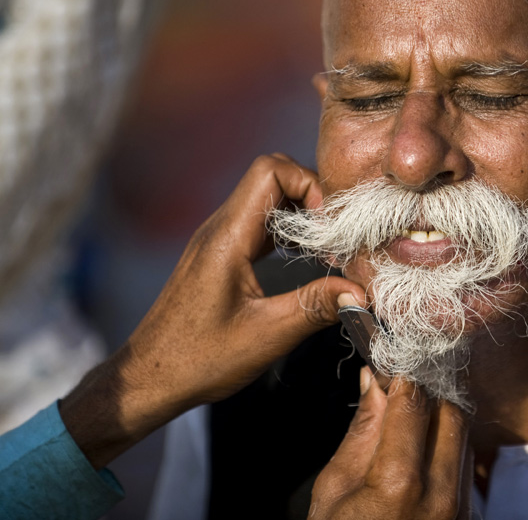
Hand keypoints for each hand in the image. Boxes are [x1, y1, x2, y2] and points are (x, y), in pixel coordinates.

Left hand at [61, 154, 365, 468]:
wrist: (148, 377)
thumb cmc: (198, 359)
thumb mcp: (266, 336)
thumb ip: (314, 307)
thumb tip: (359, 293)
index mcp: (228, 238)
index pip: (271, 171)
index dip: (310, 185)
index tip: (331, 225)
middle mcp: (221, 228)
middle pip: (273, 176)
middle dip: (313, 196)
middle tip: (336, 235)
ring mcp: (219, 239)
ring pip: (267, 198)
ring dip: (302, 214)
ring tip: (327, 250)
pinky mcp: (221, 254)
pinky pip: (260, 222)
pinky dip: (288, 231)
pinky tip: (305, 261)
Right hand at [309, 370, 471, 519]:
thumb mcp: (333, 491)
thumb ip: (361, 432)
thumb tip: (374, 381)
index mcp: (400, 485)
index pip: (415, 403)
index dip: (402, 378)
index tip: (389, 370)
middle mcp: (442, 496)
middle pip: (451, 413)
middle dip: (426, 396)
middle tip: (398, 398)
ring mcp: (461, 511)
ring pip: (465, 436)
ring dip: (440, 420)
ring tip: (407, 426)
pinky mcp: (469, 519)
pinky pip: (466, 467)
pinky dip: (448, 449)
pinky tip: (420, 454)